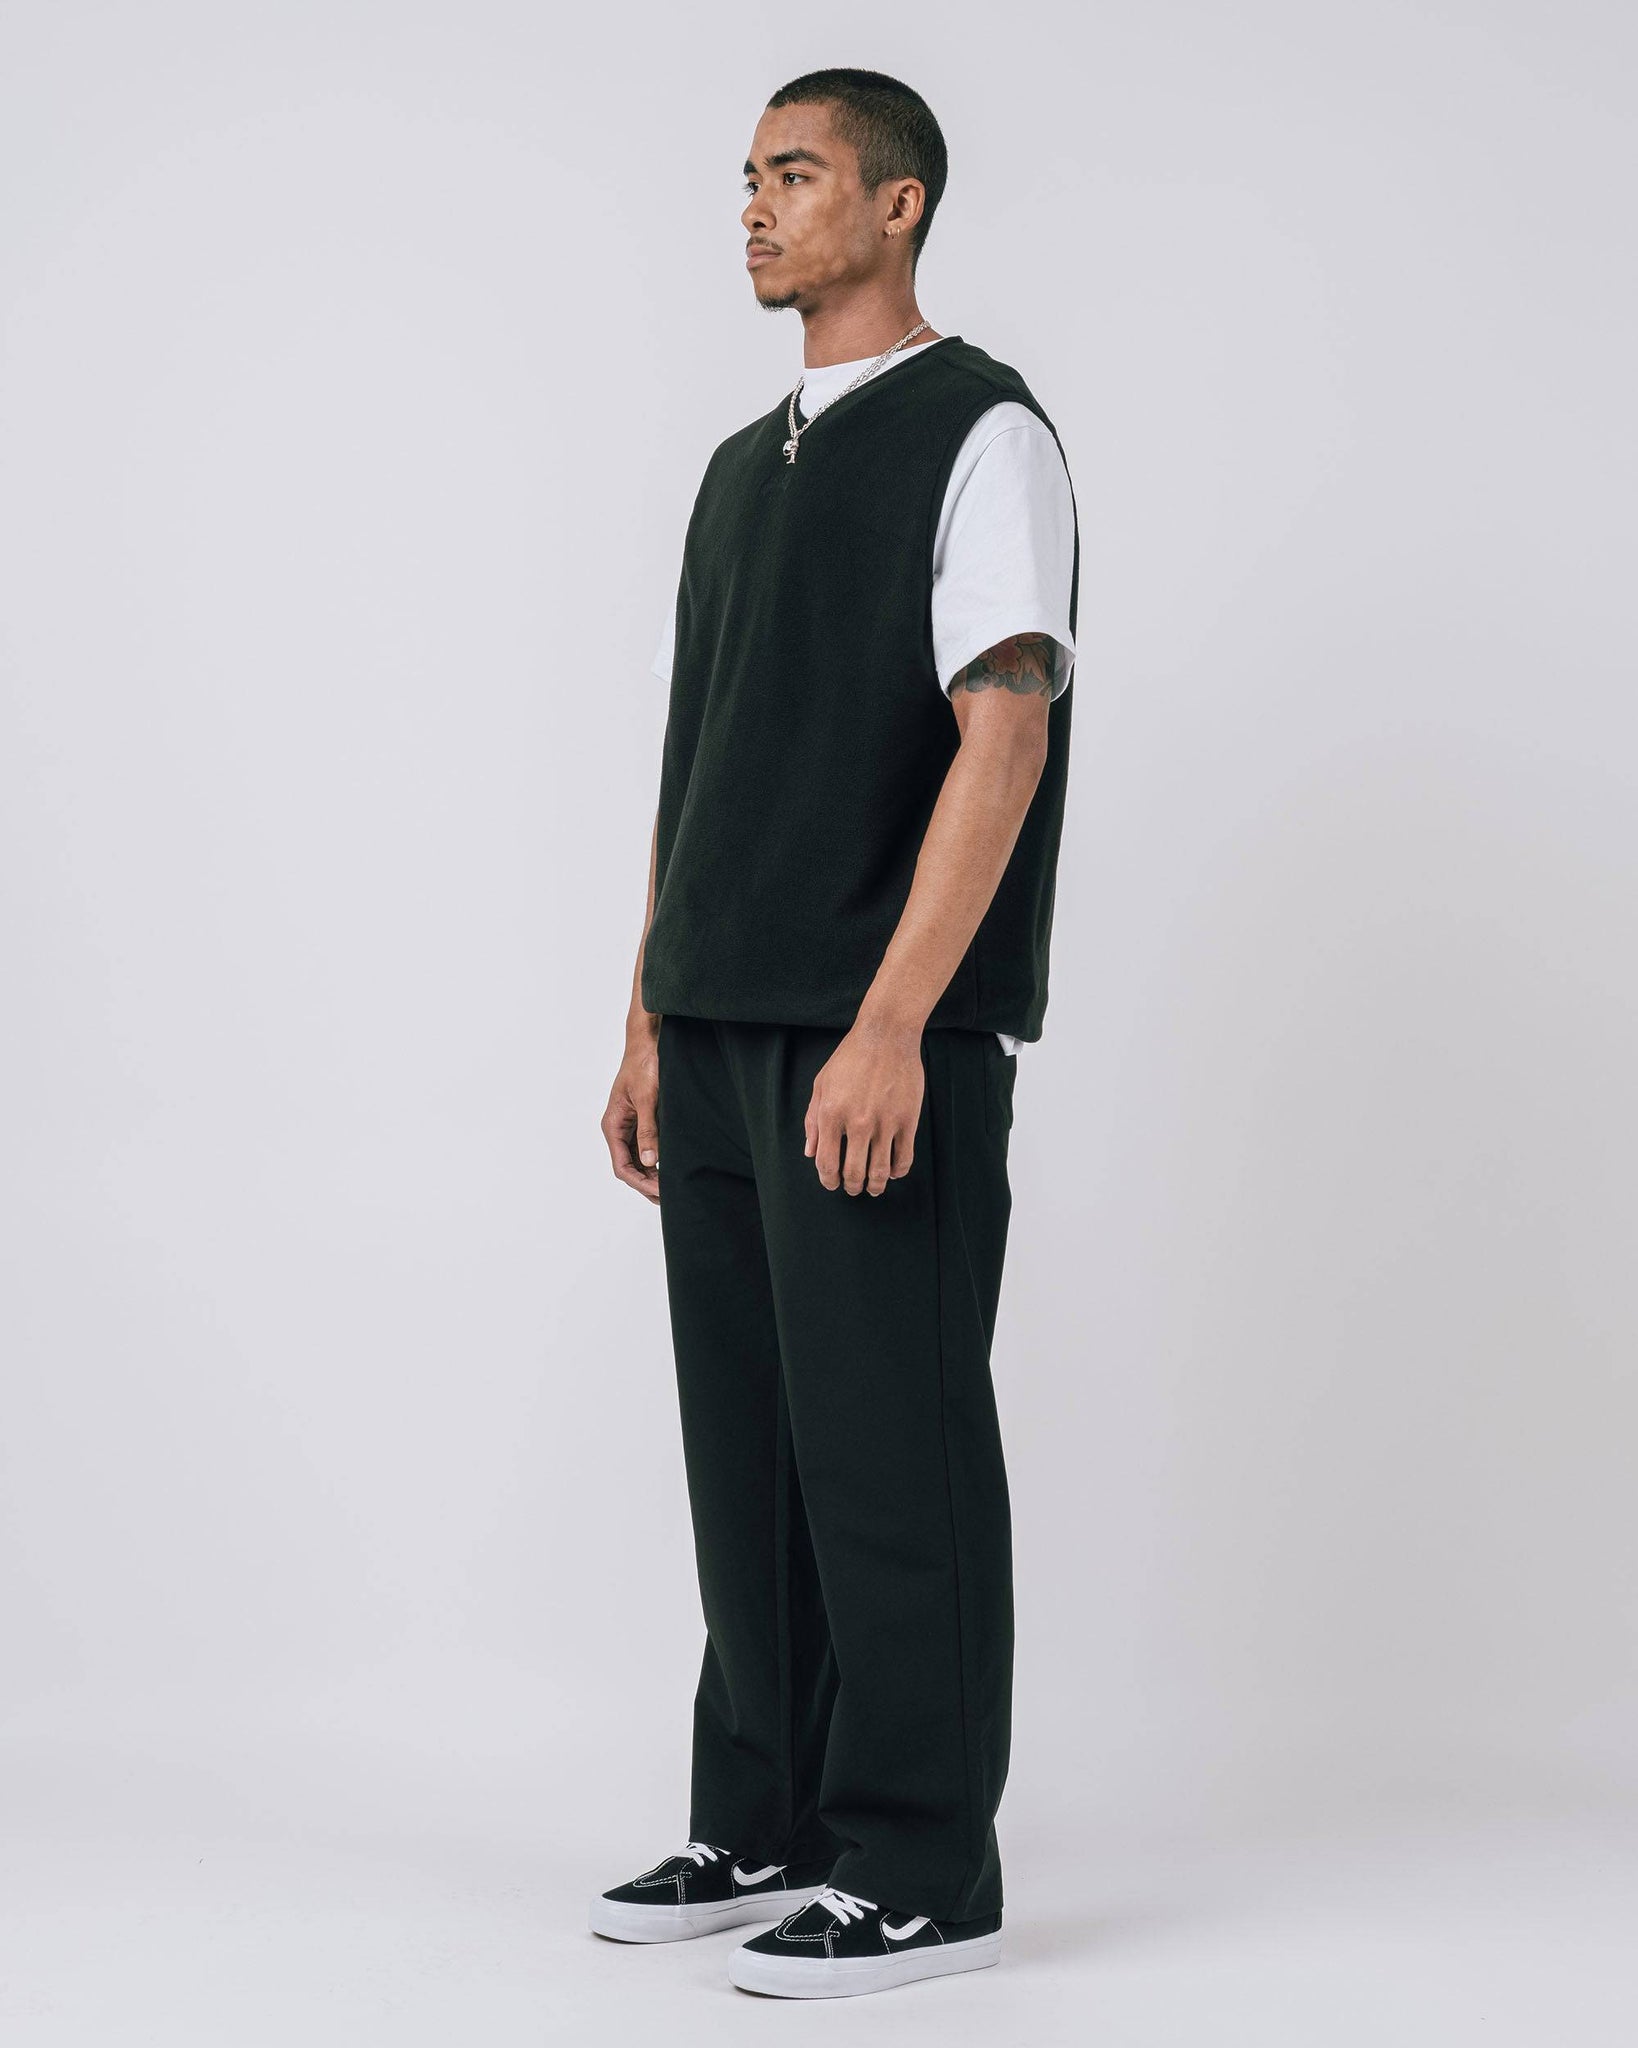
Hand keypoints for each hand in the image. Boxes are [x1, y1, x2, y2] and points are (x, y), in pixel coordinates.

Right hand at [604, 1030, 660, 1203]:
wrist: (648, 1042)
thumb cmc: (644, 1065)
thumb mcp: (648, 1099)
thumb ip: (649, 1131)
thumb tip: (651, 1162)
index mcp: (613, 1125)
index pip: (622, 1166)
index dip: (640, 1183)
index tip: (659, 1192)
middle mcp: (618, 1128)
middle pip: (629, 1167)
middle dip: (647, 1184)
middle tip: (669, 1197)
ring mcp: (629, 1126)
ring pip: (637, 1160)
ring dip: (652, 1176)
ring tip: (670, 1189)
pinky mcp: (641, 1120)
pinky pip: (645, 1148)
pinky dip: (656, 1162)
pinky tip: (669, 1169)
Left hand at [804, 1023, 923, 1195]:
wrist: (886, 1035)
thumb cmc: (850, 1057)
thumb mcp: (821, 1084)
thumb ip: (813, 1120)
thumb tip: (810, 1152)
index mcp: (831, 1114)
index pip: (827, 1163)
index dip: (828, 1180)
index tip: (832, 1183)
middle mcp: (857, 1122)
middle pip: (853, 1172)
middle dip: (851, 1186)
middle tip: (853, 1188)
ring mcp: (884, 1122)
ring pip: (880, 1170)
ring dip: (875, 1186)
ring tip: (874, 1188)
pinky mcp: (908, 1120)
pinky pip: (904, 1157)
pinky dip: (898, 1171)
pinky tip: (893, 1172)